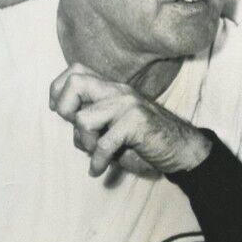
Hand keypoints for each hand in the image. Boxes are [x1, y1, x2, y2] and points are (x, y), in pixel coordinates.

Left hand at [49, 66, 211, 181]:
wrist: (183, 149)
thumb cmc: (147, 142)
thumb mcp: (116, 127)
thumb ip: (95, 121)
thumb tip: (71, 129)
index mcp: (112, 89)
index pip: (75, 72)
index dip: (59, 90)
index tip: (62, 112)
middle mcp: (118, 91)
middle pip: (75, 83)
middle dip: (66, 109)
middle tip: (79, 130)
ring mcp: (127, 105)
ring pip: (83, 119)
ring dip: (85, 143)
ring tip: (96, 154)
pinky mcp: (135, 123)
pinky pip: (103, 144)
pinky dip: (98, 162)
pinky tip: (99, 170)